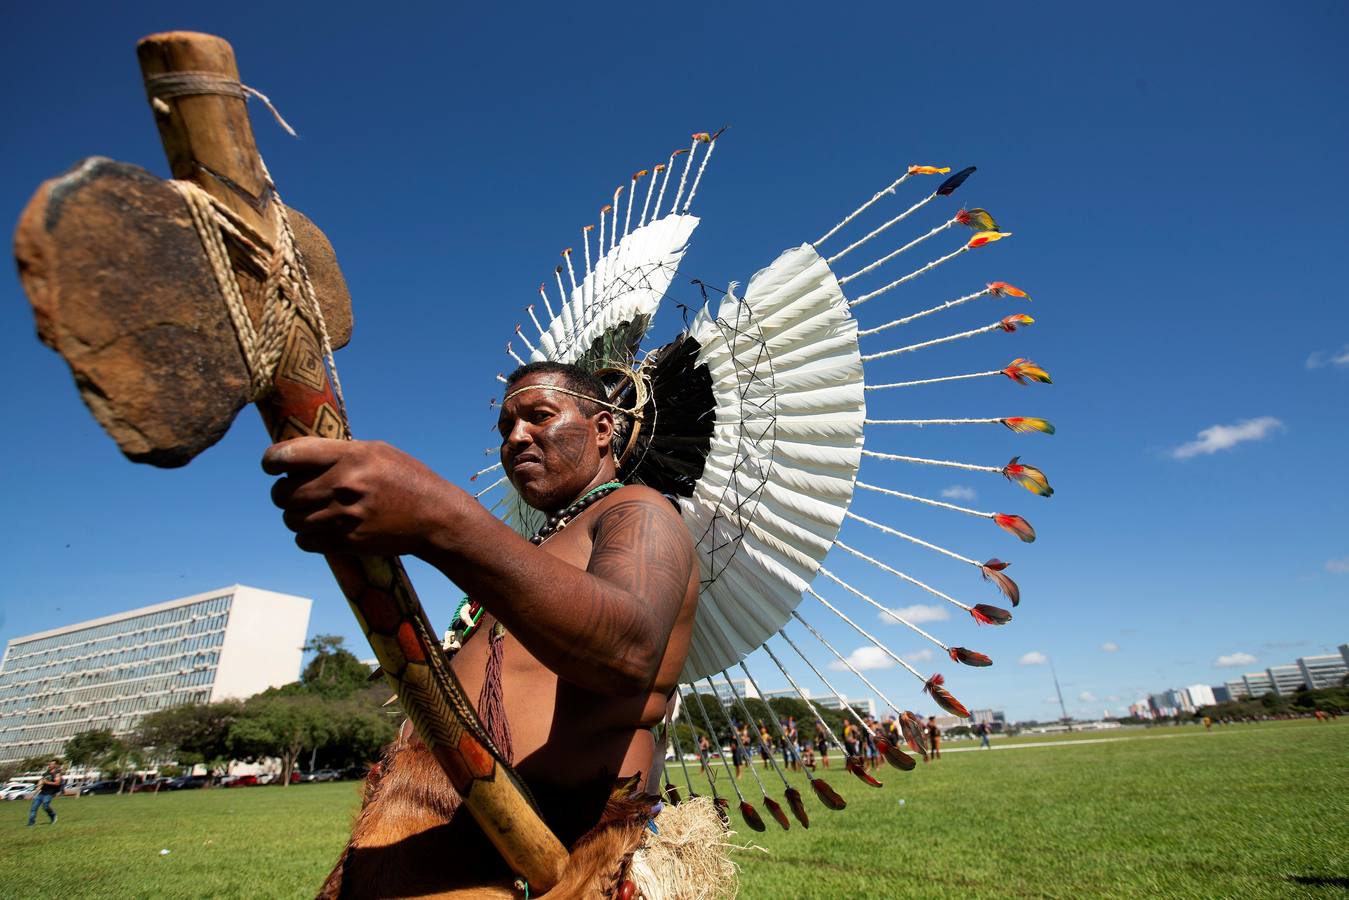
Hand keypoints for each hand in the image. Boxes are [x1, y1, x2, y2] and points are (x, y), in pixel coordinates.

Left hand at [262, 437, 456, 556]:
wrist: (434, 516)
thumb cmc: (405, 477)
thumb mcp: (377, 451)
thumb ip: (338, 451)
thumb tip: (296, 454)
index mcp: (350, 456)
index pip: (289, 455)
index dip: (271, 460)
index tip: (272, 465)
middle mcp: (345, 485)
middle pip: (284, 493)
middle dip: (282, 493)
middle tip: (292, 491)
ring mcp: (345, 516)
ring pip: (291, 519)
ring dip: (294, 516)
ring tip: (310, 511)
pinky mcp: (348, 541)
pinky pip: (304, 541)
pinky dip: (306, 536)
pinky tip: (320, 528)